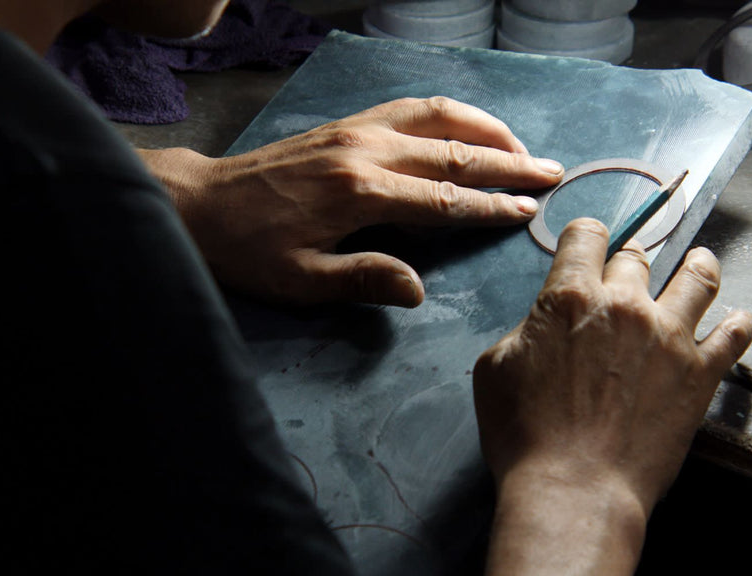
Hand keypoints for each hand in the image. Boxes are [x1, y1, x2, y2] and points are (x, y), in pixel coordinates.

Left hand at [141, 97, 562, 306]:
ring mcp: (356, 131)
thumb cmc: (248, 252)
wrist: (200, 205)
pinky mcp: (346, 125)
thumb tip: (418, 290)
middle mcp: (365, 151)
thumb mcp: (300, 281)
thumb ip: (362, 281)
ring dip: (485, 127)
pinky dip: (449, 114)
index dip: (490, 207)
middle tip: (551, 172)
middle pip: (453, 151)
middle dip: (507, 162)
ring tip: (521, 147)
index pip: (444, 199)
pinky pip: (410, 108)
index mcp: (360, 194)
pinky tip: (466, 127)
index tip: (529, 212)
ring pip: (437, 116)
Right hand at [473, 218, 751, 515]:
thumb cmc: (523, 433)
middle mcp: (626, 304)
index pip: (586, 236)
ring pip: (699, 277)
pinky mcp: (701, 373)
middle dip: (629, 263)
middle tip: (629, 278)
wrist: (575, 488)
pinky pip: (735, 334)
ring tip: (701, 263)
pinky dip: (738, 323)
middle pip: (637, 258)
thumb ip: (528, 329)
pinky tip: (737, 321)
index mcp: (571, 296)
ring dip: (698, 266)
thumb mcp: (497, 366)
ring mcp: (671, 336)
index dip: (585, 237)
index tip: (588, 246)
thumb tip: (548, 323)